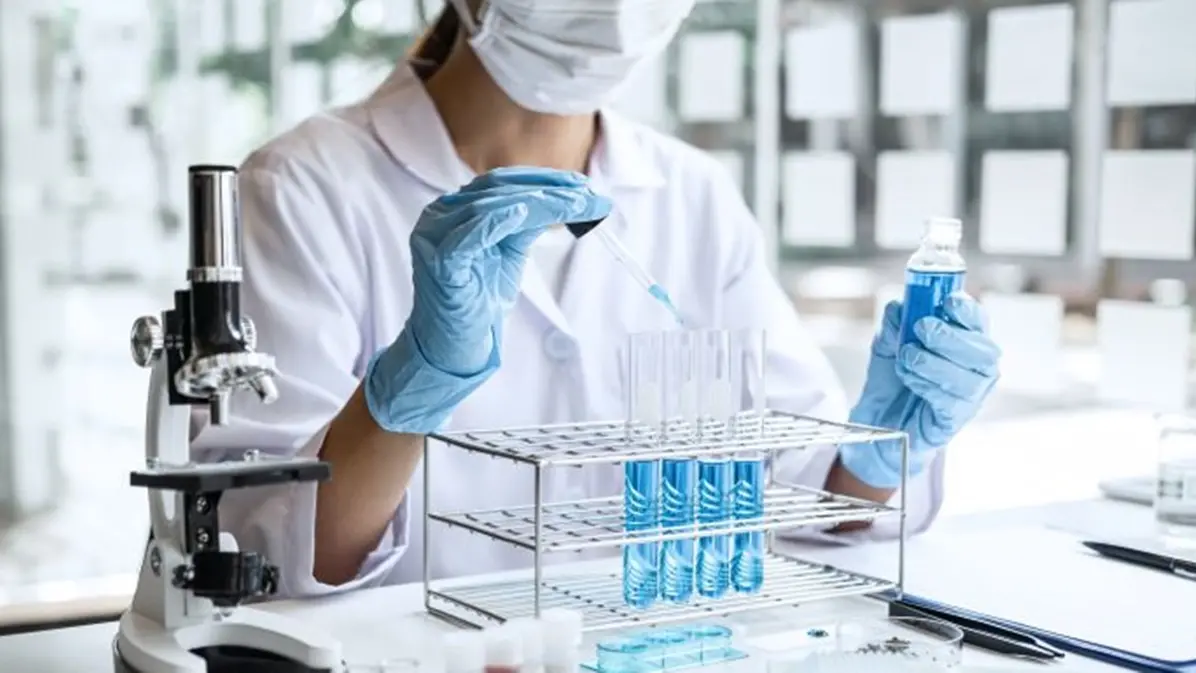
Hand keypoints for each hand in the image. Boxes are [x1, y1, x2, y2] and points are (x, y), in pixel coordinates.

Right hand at [364, 167, 611, 432]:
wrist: (455, 346)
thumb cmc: (479, 300)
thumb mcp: (510, 251)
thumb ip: (527, 221)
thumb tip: (567, 197)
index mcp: (454, 209)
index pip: (501, 182)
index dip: (544, 179)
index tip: (583, 184)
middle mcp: (438, 215)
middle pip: (498, 189)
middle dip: (549, 190)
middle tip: (590, 195)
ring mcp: (433, 236)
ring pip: (490, 207)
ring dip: (538, 203)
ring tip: (574, 204)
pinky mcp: (438, 262)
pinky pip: (469, 235)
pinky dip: (497, 222)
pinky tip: (525, 214)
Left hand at [838, 294, 1000, 488]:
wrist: (879, 418)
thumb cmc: (893, 378)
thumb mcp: (887, 343)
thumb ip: (894, 323)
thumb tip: (899, 307)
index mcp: (967, 342)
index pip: (980, 322)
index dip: (968, 310)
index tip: (949, 301)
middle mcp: (977, 369)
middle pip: (984, 351)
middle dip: (951, 336)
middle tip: (922, 328)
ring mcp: (971, 396)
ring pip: (970, 379)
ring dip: (935, 363)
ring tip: (908, 357)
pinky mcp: (956, 419)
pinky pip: (952, 402)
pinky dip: (928, 386)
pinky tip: (910, 379)